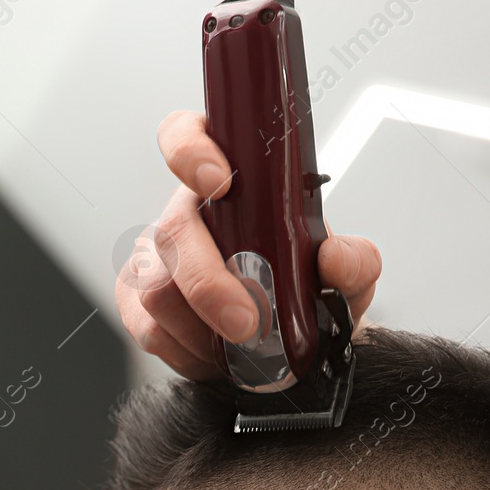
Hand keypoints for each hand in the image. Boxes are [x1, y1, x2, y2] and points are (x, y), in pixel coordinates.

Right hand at [115, 110, 381, 381]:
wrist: (290, 343)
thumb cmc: (306, 293)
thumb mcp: (345, 277)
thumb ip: (354, 263)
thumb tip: (335, 257)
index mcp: (230, 180)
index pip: (186, 134)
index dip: (190, 151)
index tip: (220, 183)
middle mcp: (185, 211)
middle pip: (173, 230)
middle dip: (210, 283)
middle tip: (248, 323)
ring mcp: (152, 256)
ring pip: (156, 287)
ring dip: (203, 327)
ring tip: (242, 347)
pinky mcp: (135, 301)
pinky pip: (148, 329)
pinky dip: (187, 351)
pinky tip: (214, 354)